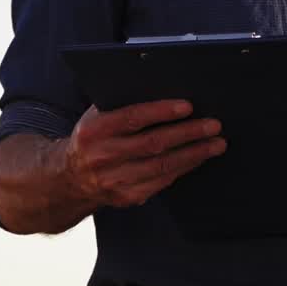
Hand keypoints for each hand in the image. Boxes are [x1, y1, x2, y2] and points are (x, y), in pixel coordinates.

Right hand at [62, 99, 225, 209]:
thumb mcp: (96, 116)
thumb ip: (121, 104)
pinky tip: (198, 157)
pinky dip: (184, 168)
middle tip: (213, 125)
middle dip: (188, 133)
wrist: (70, 178)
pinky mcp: (127, 196)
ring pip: (162, 166)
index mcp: (94, 130)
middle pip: (153, 144)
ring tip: (216, 143)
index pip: (132, 118)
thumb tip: (165, 88)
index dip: (162, 112)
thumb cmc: (92, 138)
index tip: (188, 106)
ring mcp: (115, 180)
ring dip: (194, 153)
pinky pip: (162, 182)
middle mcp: (102, 156)